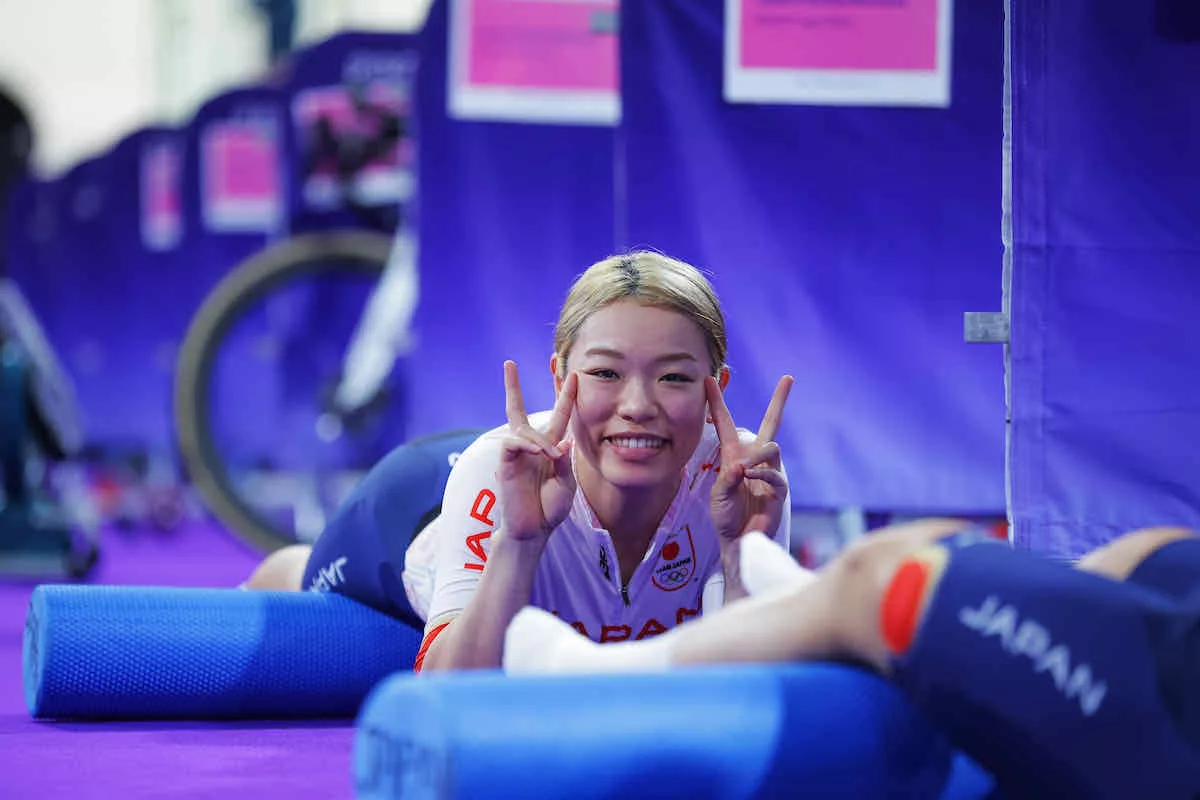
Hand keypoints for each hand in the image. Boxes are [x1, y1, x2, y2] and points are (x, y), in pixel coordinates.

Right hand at [497, 361, 577, 541]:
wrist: (534, 530)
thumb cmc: (550, 508)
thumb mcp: (566, 484)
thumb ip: (564, 463)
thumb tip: (560, 443)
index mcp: (548, 448)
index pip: (558, 416)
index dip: (566, 396)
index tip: (574, 375)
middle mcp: (529, 447)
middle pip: (517, 410)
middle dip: (512, 387)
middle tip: (509, 364)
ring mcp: (515, 455)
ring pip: (523, 429)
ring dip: (541, 440)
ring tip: (553, 458)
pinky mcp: (505, 464)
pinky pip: (513, 443)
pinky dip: (527, 444)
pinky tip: (539, 453)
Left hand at [707, 375, 792, 544]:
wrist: (737, 542)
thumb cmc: (725, 517)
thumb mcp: (717, 496)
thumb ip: (727, 479)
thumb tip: (743, 466)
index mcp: (734, 456)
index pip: (725, 423)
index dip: (717, 402)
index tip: (709, 380)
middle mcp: (754, 460)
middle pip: (771, 423)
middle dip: (779, 400)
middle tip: (788, 378)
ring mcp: (769, 473)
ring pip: (772, 447)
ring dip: (757, 456)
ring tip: (744, 470)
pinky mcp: (779, 490)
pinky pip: (775, 475)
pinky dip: (761, 475)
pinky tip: (750, 479)